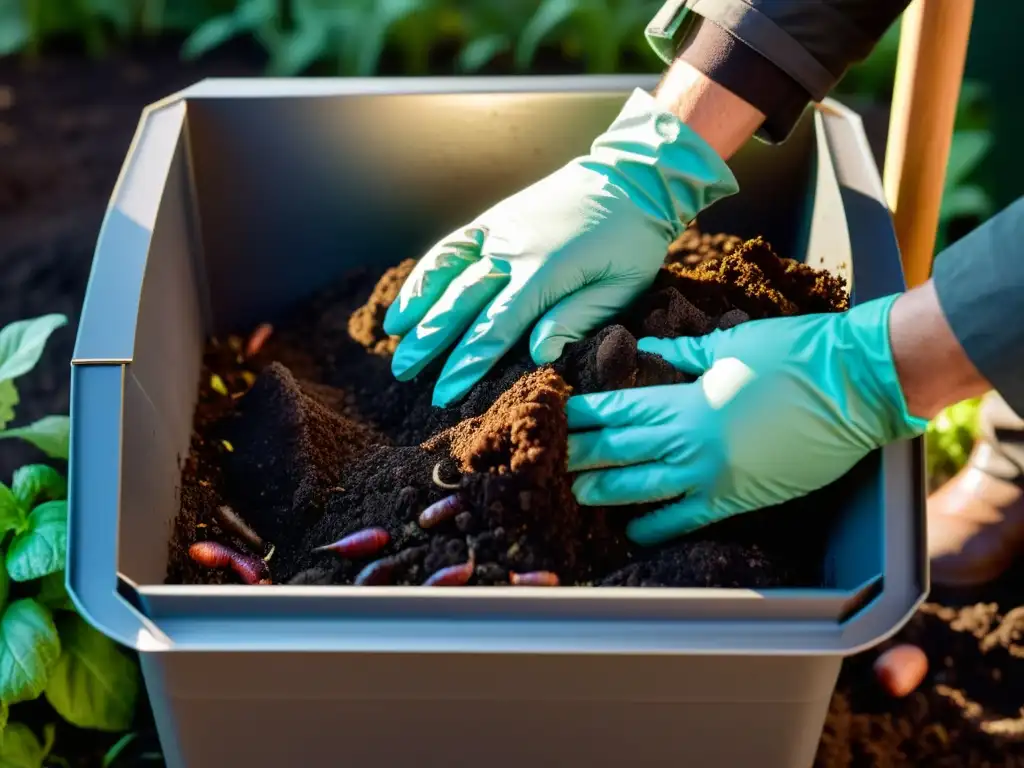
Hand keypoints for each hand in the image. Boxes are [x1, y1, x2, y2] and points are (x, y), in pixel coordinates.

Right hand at [383, 88, 737, 406]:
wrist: (629, 177)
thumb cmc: (631, 241)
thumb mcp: (621, 287)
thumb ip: (576, 318)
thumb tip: (536, 353)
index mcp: (543, 273)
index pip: (494, 328)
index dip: (466, 364)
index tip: (444, 393)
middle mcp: (511, 251)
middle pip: (459, 304)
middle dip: (430, 343)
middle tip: (405, 374)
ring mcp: (497, 231)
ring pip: (446, 272)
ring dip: (418, 307)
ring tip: (396, 340)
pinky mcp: (493, 219)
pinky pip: (452, 247)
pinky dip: (426, 271)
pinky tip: (409, 296)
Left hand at [565, 295, 927, 544]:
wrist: (855, 385)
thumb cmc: (795, 354)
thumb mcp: (730, 344)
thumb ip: (683, 352)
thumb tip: (647, 346)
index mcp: (685, 400)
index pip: (618, 409)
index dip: (583, 415)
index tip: (555, 416)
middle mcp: (690, 442)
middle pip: (620, 450)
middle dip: (581, 454)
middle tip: (546, 459)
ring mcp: (713, 475)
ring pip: (644, 488)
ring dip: (606, 491)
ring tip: (575, 493)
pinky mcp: (739, 498)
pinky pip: (688, 518)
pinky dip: (658, 527)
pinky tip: (633, 531)